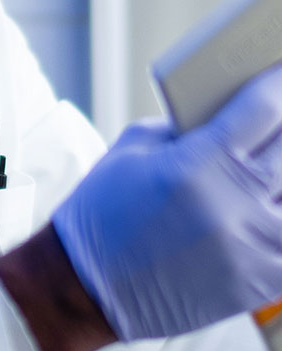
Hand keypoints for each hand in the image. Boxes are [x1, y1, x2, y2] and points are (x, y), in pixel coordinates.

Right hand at [52, 64, 281, 339]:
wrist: (89, 282)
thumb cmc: (105, 207)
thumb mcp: (136, 146)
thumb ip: (188, 126)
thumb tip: (226, 111)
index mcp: (199, 163)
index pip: (264, 109)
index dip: (279, 81)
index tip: (281, 68)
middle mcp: (235, 204)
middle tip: (279, 114)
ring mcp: (255, 247)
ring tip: (272, 158)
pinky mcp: (262, 282)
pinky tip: (270, 200)